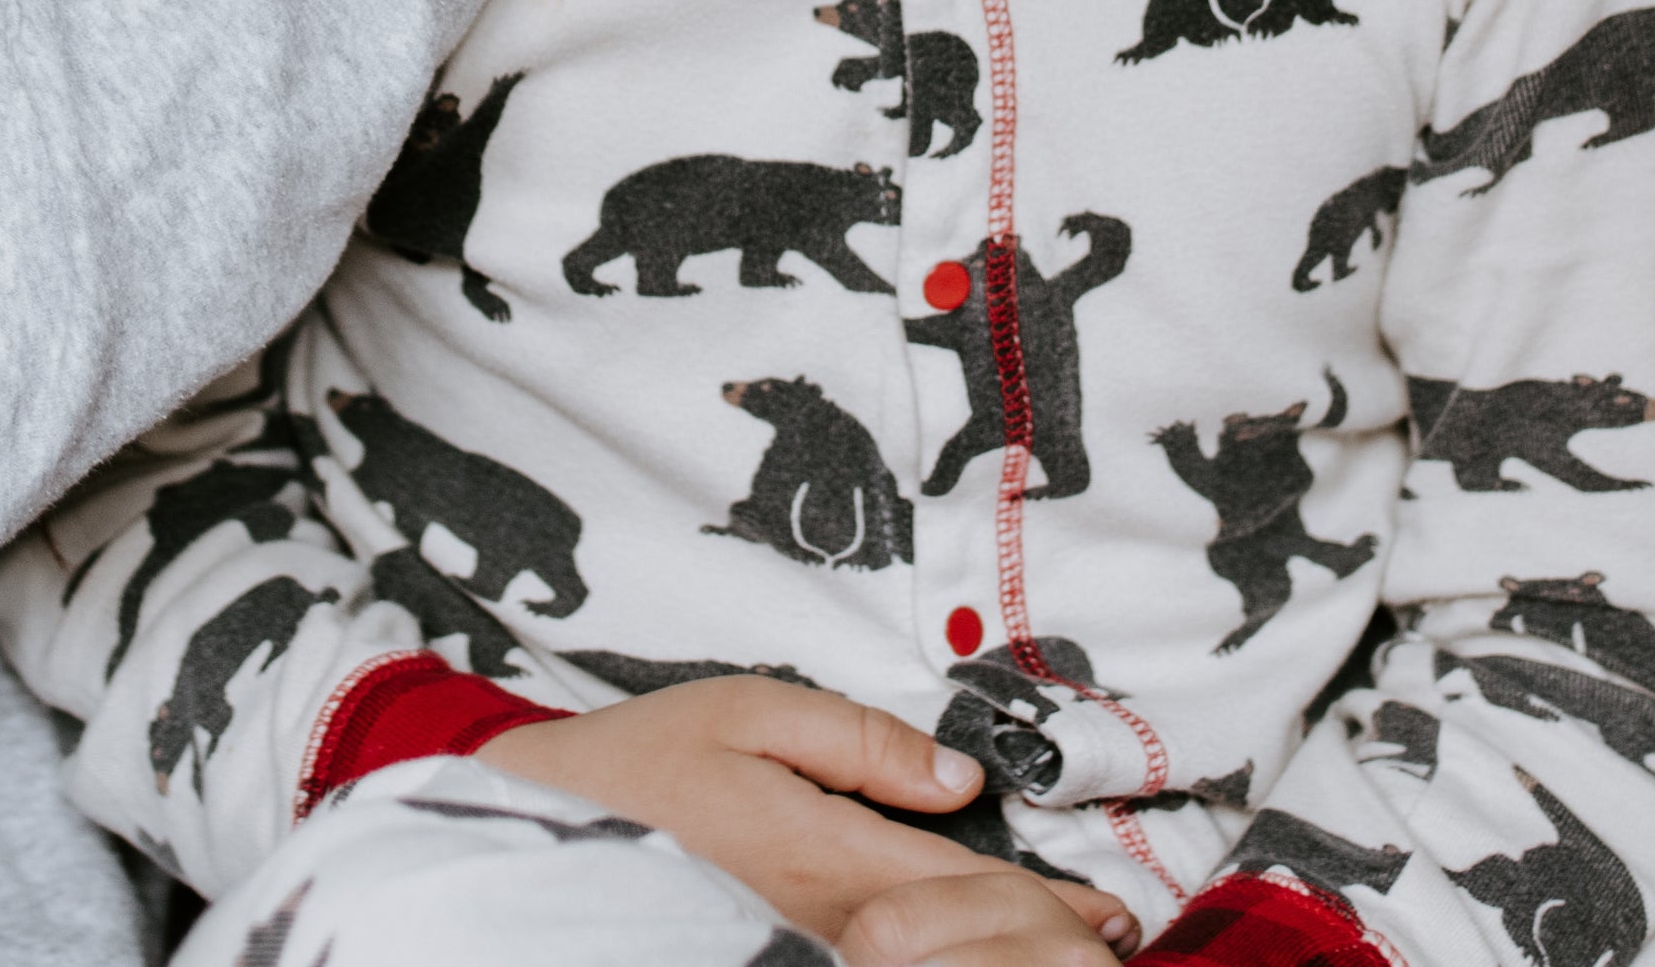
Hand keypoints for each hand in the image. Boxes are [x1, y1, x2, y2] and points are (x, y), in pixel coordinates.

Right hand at [479, 679, 1134, 951]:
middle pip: (952, 937)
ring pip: (919, 953)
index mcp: (822, 857)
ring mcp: (798, 944)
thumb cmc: (638, 764)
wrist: (540, 830)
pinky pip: (874, 951)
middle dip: (1033, 936)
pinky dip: (934, 944)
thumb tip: (954, 774)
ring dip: (989, 943)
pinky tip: (964, 940)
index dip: (1043, 901)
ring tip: (1064, 941)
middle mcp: (820, 920)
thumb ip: (857, 740)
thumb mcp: (748, 712)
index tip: (1113, 911)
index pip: (960, 888)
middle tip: (1114, 934)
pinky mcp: (776, 948)